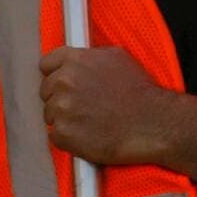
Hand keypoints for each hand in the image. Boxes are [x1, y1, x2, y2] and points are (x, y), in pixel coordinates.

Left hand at [38, 44, 176, 169]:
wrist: (151, 123)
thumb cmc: (138, 91)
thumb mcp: (116, 57)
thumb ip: (89, 57)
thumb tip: (77, 60)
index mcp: (74, 60)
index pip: (46, 65)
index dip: (56, 75)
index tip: (64, 85)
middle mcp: (64, 81)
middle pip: (46, 91)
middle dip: (61, 98)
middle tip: (83, 106)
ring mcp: (62, 109)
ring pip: (50, 114)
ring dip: (64, 119)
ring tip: (88, 122)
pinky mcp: (64, 134)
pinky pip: (55, 136)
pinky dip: (68, 138)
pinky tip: (87, 135)